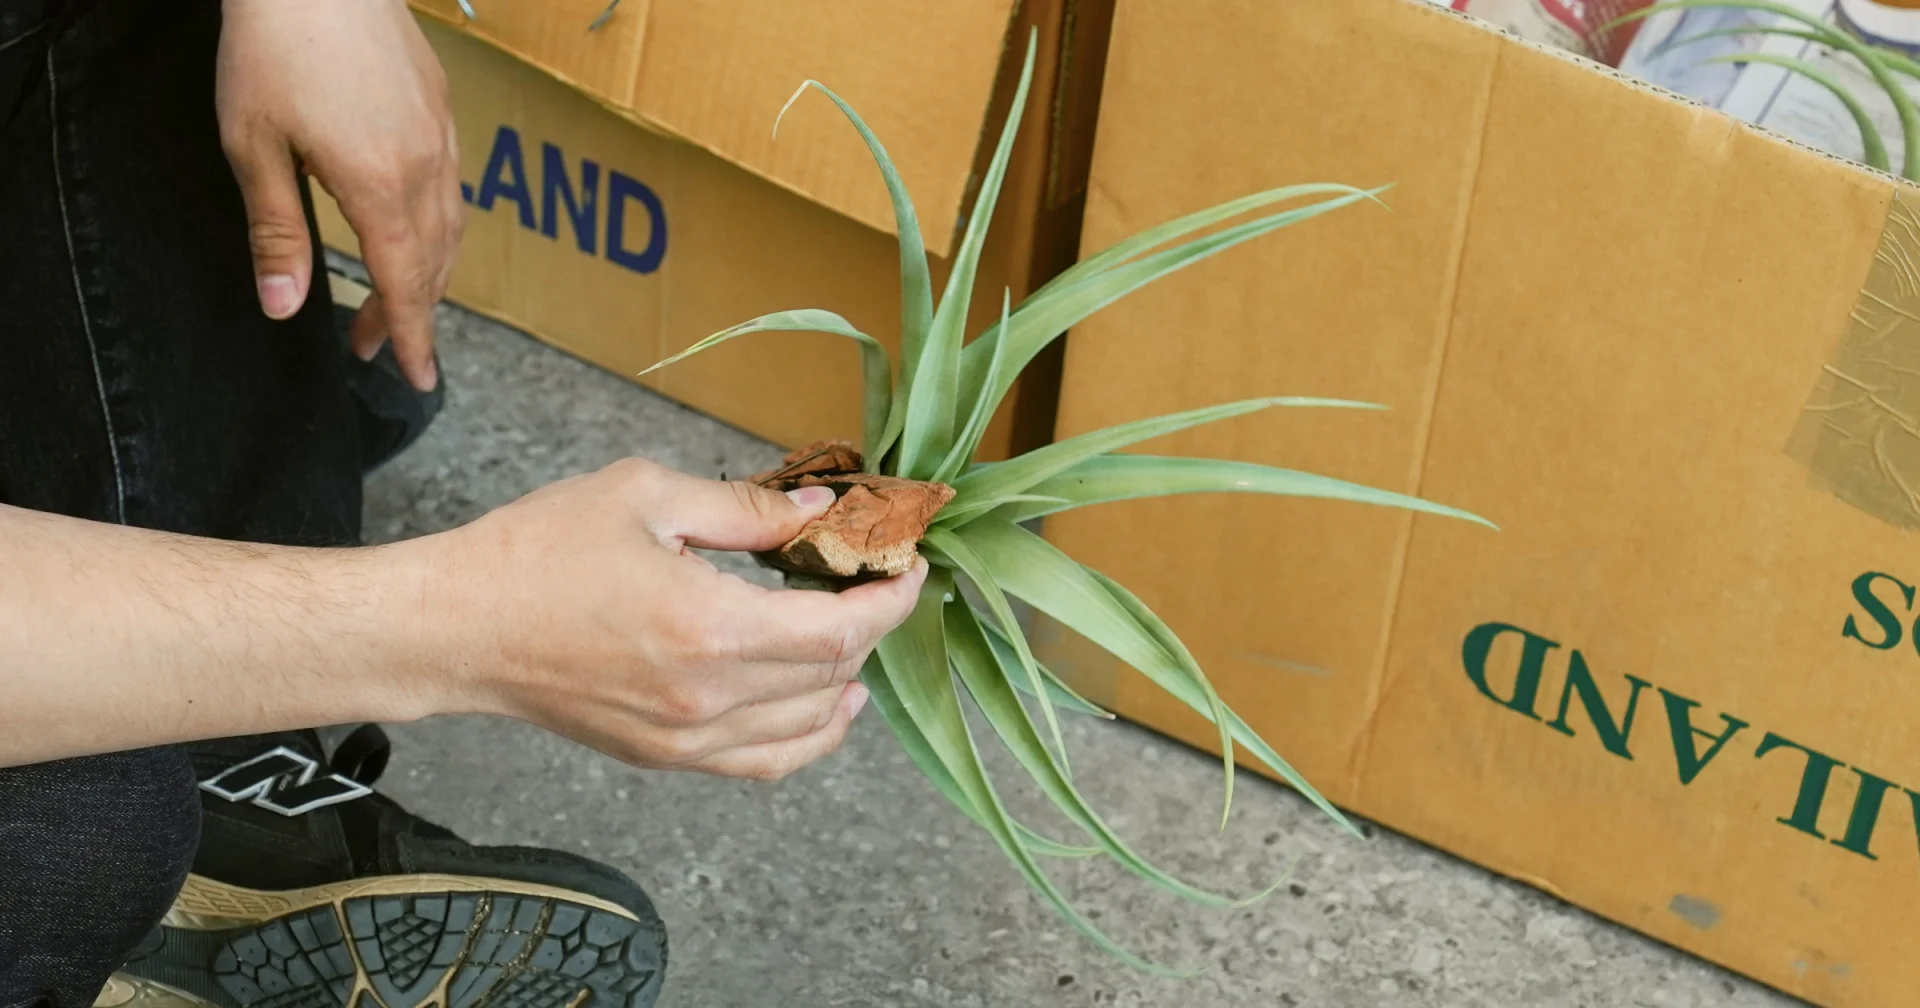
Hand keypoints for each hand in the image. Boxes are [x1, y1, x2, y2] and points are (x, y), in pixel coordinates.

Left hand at [216, 0, 461, 391]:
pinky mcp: (442, 109)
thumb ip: (276, 232)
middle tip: (373, 344)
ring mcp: (441, 136)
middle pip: (433, 264)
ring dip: (426, 272)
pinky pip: (453, 188)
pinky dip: (438, 228)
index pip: (405, 284)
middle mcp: (424, 168)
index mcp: (378, 185)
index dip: (411, 337)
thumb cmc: (271, 48)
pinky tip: (410, 227)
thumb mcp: (253, 146)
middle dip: (409, 313)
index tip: (418, 379)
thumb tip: (284, 308)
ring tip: (393, 296)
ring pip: (450, 228)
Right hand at [421, 459, 926, 780]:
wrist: (458, 627)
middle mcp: (709, 699)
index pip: (841, 630)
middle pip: (832, 675)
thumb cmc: (538, 551)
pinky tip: (825, 706)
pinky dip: (808, 738)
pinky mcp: (664, 756)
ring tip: (856, 637)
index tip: (908, 566)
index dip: (890, 599)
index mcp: (712, 628)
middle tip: (876, 582)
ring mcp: (686, 740)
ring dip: (847, 681)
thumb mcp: (647, 497)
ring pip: (807, 728)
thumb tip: (822, 513)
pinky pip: (762, 764)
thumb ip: (747, 508)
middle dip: (872, 628)